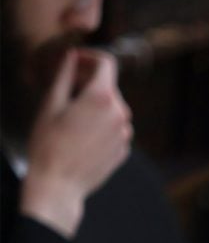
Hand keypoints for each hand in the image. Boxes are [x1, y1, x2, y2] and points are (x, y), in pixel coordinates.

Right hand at [19, 49, 132, 236]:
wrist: (59, 185)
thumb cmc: (48, 144)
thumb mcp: (51, 104)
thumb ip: (65, 75)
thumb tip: (72, 57)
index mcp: (103, 98)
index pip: (107, 63)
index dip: (90, 57)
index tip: (76, 60)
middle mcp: (122, 113)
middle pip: (108, 87)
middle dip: (89, 83)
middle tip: (65, 89)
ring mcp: (126, 133)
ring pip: (112, 108)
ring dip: (95, 105)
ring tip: (70, 118)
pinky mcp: (124, 149)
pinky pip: (114, 128)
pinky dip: (101, 125)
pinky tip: (80, 137)